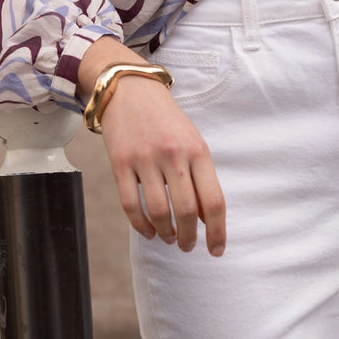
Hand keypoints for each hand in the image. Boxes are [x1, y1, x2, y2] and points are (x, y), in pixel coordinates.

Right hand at [78, 38, 225, 256]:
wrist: (129, 88)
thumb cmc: (165, 119)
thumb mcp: (191, 140)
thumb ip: (200, 176)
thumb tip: (206, 219)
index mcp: (198, 150)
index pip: (214, 200)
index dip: (218, 231)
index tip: (217, 250)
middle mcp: (173, 154)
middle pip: (187, 211)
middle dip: (190, 238)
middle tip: (188, 247)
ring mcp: (145, 158)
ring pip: (159, 211)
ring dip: (166, 234)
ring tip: (169, 238)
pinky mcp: (120, 162)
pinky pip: (131, 204)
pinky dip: (141, 225)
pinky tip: (148, 230)